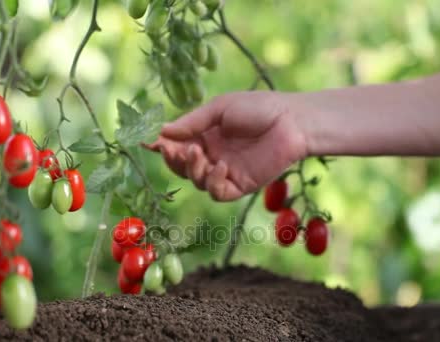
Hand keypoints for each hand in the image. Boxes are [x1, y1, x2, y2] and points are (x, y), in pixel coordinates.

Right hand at [148, 91, 308, 200]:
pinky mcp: (240, 186)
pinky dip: (213, 182)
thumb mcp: (219, 109)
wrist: (292, 121)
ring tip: (198, 153)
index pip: (177, 144)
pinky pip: (217, 192)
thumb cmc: (259, 108)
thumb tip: (161, 132)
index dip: (162, 145)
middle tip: (173, 149)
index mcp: (205, 135)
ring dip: (192, 169)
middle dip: (173, 160)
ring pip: (196, 181)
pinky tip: (220, 166)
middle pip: (182, 167)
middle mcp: (212, 155)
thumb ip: (192, 123)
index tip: (147, 141)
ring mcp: (225, 172)